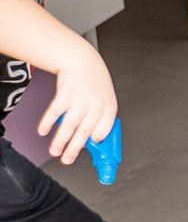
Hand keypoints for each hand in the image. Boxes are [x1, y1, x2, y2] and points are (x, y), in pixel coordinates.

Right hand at [37, 42, 114, 166]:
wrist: (82, 61)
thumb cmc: (95, 84)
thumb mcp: (105, 100)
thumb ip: (100, 119)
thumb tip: (93, 141)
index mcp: (109, 107)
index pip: (105, 129)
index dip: (96, 141)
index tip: (89, 150)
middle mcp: (96, 104)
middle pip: (85, 131)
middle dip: (74, 148)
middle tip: (67, 160)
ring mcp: (80, 99)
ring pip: (70, 125)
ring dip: (60, 140)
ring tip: (55, 152)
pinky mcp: (65, 93)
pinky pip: (55, 111)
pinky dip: (48, 123)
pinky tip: (43, 131)